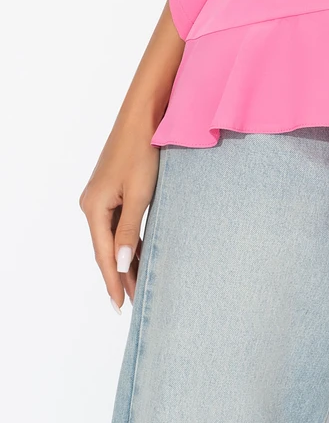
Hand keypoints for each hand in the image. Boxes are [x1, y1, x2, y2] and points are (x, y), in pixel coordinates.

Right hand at [79, 123, 159, 311]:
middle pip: (106, 247)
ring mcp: (101, 196)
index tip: (120, 304)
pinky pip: (117, 221)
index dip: (113, 280)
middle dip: (119, 273)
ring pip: (112, 235)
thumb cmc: (142, 153)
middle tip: (133, 300)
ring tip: (138, 281)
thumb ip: (130, 230)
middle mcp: (92, 204)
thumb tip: (122, 264)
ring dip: (126, 257)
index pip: (103, 254)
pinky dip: (128, 238)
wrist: (142, 118)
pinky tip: (139, 251)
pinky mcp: (112, 188)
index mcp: (93, 208)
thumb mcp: (139, 194)